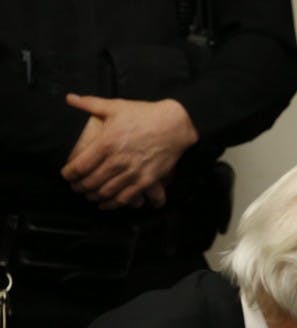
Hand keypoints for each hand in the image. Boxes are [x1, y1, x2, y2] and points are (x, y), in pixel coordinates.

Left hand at [61, 94, 197, 209]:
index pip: (80, 166)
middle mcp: (118, 160)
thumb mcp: (115, 106)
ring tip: (89, 195)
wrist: (174, 125)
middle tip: (75, 187)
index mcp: (106, 143)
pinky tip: (106, 204)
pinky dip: (113, 204)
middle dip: (79, 187)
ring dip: (94, 196)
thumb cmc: (144, 114)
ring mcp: (133, 172)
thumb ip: (89, 104)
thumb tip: (70, 98)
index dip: (69, 174)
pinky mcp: (147, 180)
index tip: (66, 175)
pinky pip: (126, 197)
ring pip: (106, 192)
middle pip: (91, 182)